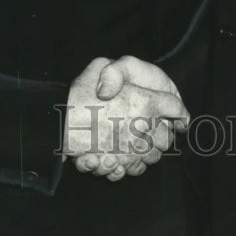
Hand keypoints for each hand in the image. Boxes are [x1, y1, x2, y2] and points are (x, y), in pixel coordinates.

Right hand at [64, 56, 188, 180]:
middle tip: (151, 127)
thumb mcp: (100, 65)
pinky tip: (122, 157)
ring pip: (152, 157)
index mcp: (146, 103)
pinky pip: (134, 169)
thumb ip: (119, 70)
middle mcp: (144, 129)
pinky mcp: (118, 166)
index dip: (178, 110)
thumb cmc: (79, 94)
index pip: (175, 107)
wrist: (57, 125)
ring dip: (147, 151)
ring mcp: (132, 151)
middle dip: (162, 133)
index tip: (178, 115)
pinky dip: (130, 165)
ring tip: (136, 143)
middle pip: (167, 138)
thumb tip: (129, 85)